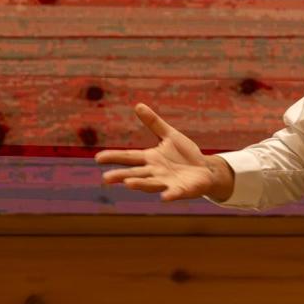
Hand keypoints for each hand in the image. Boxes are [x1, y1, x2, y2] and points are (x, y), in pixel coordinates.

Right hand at [94, 103, 215, 201]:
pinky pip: (174, 193)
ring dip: (140, 184)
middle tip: (106, 178)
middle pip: (135, 174)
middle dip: (121, 176)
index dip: (114, 157)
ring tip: (128, 184)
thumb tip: (138, 105)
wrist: (205, 170)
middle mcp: (155, 172)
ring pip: (151, 184)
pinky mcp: (181, 190)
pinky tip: (164, 197)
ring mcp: (167, 182)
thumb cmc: (185, 154)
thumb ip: (154, 123)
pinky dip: (169, 195)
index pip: (129, 157)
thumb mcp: (170, 135)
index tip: (98, 158)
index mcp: (150, 159)